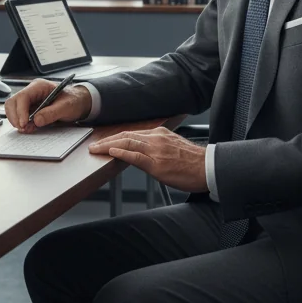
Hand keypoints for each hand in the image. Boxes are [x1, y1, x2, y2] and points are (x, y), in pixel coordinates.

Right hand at [4, 80, 92, 132]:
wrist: (79, 103)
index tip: (24, 123)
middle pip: (13, 102)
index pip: (23, 97)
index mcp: (39, 86)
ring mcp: (30, 100)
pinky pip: (19, 116)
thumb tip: (36, 120)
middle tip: (23, 128)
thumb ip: (52, 113)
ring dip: (17, 121)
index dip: (20, 111)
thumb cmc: (74, 100)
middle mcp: (31, 92)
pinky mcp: (30, 109)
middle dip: (15, 116)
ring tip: (27, 129)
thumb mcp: (66, 107)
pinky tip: (30, 128)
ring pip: (13, 109)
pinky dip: (21, 123)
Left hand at [88, 127, 208, 192]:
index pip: (131, 134)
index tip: (103, 142)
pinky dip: (121, 153)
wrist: (208, 168)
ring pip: (126, 143)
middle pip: (125, 136)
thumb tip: (140, 152)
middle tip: (93, 145)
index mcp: (158, 134)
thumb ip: (155, 148)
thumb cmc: (192, 163)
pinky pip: (135, 156)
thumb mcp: (171, 149)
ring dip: (108, 146)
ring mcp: (155, 150)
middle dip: (106, 140)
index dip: (114, 138)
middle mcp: (155, 138)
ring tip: (95, 149)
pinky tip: (111, 153)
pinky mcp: (157, 163)